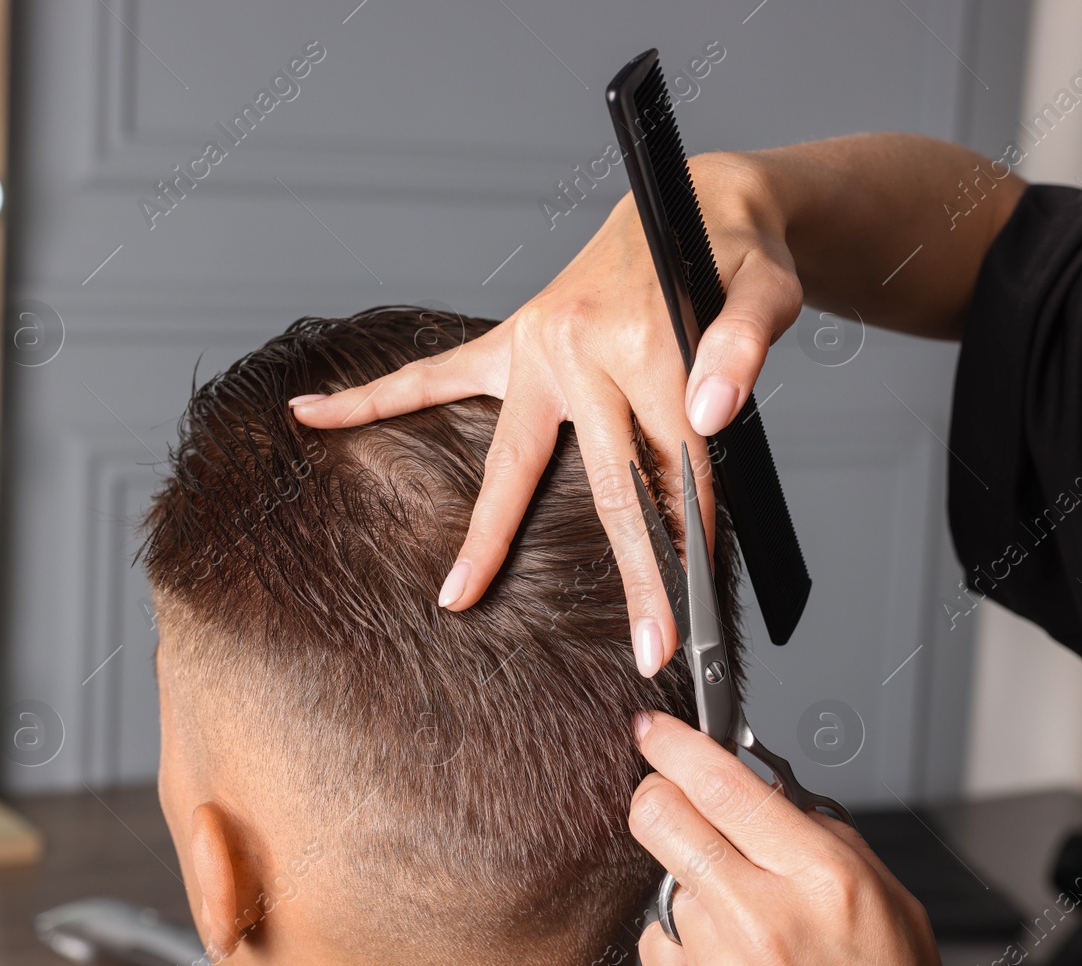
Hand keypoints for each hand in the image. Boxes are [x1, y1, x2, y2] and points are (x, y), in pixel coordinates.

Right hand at [289, 152, 802, 675]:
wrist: (696, 197)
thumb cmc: (733, 254)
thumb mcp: (767, 289)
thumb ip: (744, 347)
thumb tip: (711, 416)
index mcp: (646, 339)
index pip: (677, 462)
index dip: (693, 543)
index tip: (695, 616)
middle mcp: (580, 344)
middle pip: (605, 484)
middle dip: (634, 575)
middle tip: (648, 651)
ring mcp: (538, 346)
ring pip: (509, 460)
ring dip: (485, 536)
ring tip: (455, 596)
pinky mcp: (514, 340)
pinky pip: (434, 375)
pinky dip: (373, 396)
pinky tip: (314, 414)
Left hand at [629, 711, 964, 965]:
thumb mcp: (892, 901)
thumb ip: (824, 836)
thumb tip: (767, 790)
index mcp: (821, 879)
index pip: (723, 784)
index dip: (676, 743)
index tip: (654, 728)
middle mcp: (761, 918)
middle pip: (660, 816)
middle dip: (659, 793)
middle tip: (675, 797)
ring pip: (663, 880)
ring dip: (690, 880)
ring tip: (744, 918)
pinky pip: (658, 939)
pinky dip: (684, 936)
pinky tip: (730, 958)